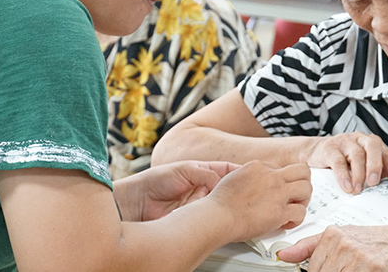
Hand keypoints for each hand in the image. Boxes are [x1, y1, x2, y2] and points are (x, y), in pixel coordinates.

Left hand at [113, 160, 238, 220]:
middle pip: (227, 189)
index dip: (239, 173)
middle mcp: (204, 187)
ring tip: (226, 203)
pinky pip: (208, 217)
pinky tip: (213, 214)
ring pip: (219, 204)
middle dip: (235, 191)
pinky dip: (212, 217)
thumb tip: (222, 182)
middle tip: (241, 194)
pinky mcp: (193, 218)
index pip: (227, 171)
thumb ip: (205, 174)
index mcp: (203, 171)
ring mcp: (199, 203)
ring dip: (223, 204)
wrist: (137, 201)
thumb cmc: (156, 180)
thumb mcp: (184, 170)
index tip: (250, 177)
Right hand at [208, 161, 311, 241]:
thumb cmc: (220, 202)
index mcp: (258, 166)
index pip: (281, 168)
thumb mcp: (233, 177)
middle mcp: (271, 176)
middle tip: (298, 193)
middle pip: (302, 171)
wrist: (218, 216)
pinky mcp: (280, 212)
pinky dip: (297, 219)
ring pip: (306, 188)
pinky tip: (289, 222)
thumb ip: (248, 177)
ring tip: (296, 206)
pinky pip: (300, 212)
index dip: (282, 180)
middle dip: (303, 181)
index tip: (279, 189)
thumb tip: (255, 182)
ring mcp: (277, 193)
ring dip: (304, 199)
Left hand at [277, 225, 387, 271]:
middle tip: (344, 269)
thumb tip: (283, 255)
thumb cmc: (369, 241)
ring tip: (354, 269)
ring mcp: (358, 258)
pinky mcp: (372, 269)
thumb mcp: (338, 237)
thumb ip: (308, 247)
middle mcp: (343, 244)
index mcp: (332, 235)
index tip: (328, 270)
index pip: (312, 269)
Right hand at [304, 132, 387, 193]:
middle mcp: (361, 139)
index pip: (387, 154)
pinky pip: (338, 160)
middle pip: (373, 147)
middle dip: (375, 166)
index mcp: (373, 144)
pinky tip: (346, 186)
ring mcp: (345, 142)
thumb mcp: (367, 164)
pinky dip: (343, 175)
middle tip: (373, 184)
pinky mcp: (330, 148)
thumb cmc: (346, 159)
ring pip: (356, 154)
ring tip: (357, 190)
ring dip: (358, 174)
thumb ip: (386, 169)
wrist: (318, 152)